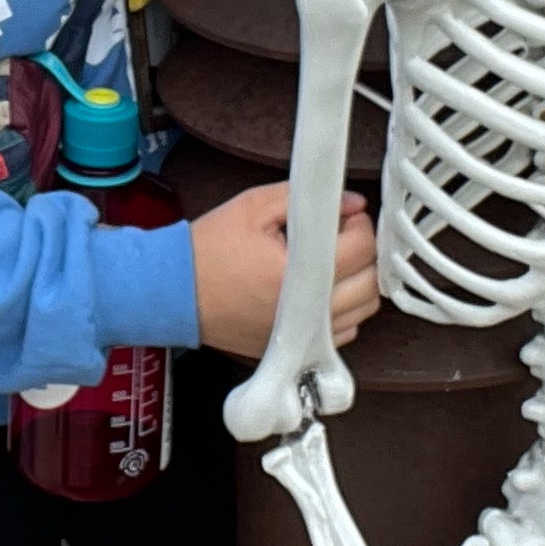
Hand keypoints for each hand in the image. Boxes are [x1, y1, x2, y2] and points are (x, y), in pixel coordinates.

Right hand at [189, 185, 377, 356]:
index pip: (361, 248)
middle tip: (342, 235)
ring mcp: (302, 334)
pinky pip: (342, 332)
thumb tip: (350, 201)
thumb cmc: (208, 251)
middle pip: (370, 283)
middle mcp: (306, 311)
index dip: (359, 223)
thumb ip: (305, 198)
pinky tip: (322, 290)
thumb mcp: (254, 207)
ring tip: (334, 262)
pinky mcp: (293, 347)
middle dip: (363, 253)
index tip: (344, 215)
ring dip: (358, 282)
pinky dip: (343, 310)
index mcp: (298, 274)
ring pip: (362, 311)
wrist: (173, 293)